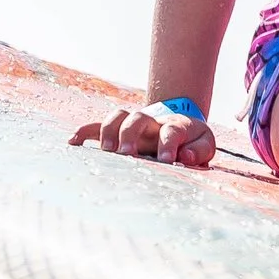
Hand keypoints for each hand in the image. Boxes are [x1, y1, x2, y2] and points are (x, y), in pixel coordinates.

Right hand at [68, 103, 215, 167]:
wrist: (181, 124)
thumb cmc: (192, 141)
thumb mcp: (205, 145)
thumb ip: (200, 151)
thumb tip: (185, 156)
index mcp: (176, 126)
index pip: (171, 131)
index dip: (169, 145)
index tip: (167, 161)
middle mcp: (152, 122)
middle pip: (138, 118)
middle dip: (130, 135)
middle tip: (127, 155)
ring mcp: (133, 124)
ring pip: (118, 116)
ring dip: (109, 131)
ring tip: (106, 153)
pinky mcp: (119, 130)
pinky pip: (98, 126)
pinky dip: (84, 132)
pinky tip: (73, 143)